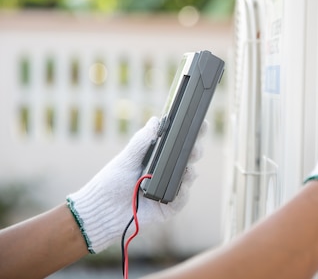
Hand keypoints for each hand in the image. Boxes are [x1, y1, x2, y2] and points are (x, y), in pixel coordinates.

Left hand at [66, 117, 204, 253]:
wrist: (100, 210)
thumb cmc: (111, 182)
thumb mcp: (126, 158)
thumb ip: (141, 141)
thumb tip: (155, 120)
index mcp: (159, 157)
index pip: (180, 144)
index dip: (193, 134)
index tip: (202, 124)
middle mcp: (167, 172)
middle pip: (189, 158)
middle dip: (195, 151)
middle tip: (194, 148)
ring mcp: (169, 189)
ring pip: (189, 178)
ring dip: (190, 172)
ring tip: (186, 169)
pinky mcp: (168, 208)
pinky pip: (181, 200)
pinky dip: (182, 194)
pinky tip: (179, 188)